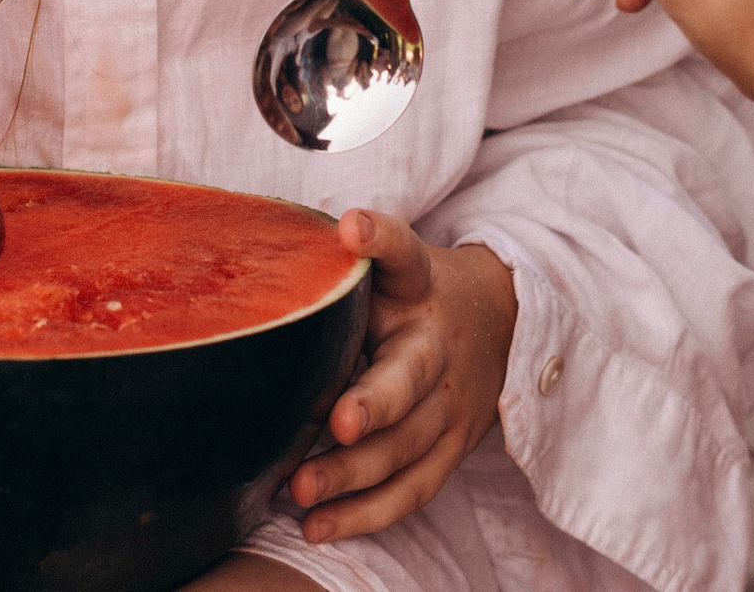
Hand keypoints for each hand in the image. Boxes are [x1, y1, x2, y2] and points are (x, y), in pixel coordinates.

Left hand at [290, 212, 514, 542]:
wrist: (500, 317)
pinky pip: (412, 489)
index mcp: (417, 286)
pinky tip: (320, 526)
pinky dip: (367, 513)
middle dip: (376, 403)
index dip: (380, 239)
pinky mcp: (452, 448)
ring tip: (302, 491)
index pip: (403, 253)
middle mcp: (438, 347)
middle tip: (338, 421)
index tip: (353, 227)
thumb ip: (337, 271)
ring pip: (406, 448)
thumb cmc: (412, 294)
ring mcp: (451, 405)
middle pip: (408, 378)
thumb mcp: (385, 266)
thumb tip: (253, 273)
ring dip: (354, 474)